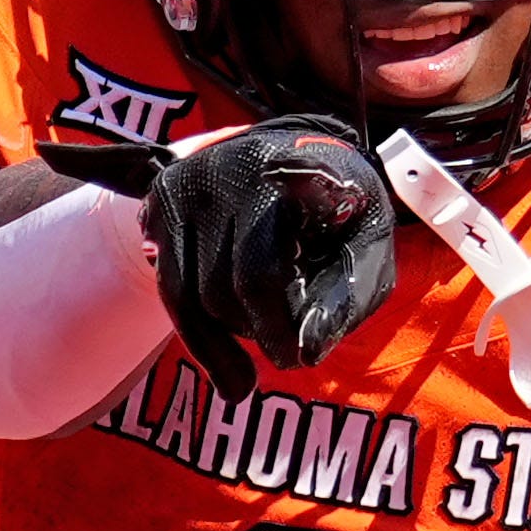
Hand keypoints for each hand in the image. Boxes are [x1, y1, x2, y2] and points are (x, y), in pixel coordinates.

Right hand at [49, 119, 399, 398]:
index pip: (264, 268)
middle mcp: (231, 171)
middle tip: (286, 356)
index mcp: (292, 174)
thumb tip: (308, 351)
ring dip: (220, 342)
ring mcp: (189, 185)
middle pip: (227, 285)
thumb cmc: (341, 211)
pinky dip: (196, 334)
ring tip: (243, 380)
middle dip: (258, 331)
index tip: (295, 362)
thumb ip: (346, 297)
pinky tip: (222, 367)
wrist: (293, 150)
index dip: (276, 323)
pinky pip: (169, 286)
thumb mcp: (368, 246)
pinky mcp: (163, 203)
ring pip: (190, 293)